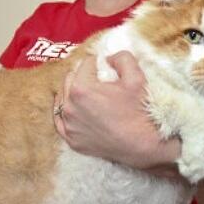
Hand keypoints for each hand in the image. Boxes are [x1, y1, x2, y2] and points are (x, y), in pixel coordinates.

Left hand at [53, 51, 179, 173]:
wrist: (143, 145)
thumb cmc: (139, 111)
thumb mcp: (136, 77)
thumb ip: (122, 58)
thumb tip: (109, 57)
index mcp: (81, 88)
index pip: (85, 64)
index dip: (98, 63)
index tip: (107, 68)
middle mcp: (70, 106)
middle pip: (70, 78)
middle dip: (83, 76)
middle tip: (99, 81)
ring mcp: (69, 125)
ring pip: (63, 98)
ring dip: (73, 92)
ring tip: (89, 94)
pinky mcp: (71, 140)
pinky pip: (60, 120)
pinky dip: (66, 112)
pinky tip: (74, 109)